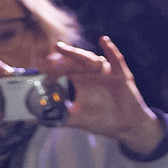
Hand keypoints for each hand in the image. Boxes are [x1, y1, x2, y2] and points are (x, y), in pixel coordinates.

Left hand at [47, 37, 165, 154]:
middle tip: (55, 49)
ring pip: (92, 59)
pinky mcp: (120, 75)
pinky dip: (111, 50)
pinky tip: (104, 41)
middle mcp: (92, 73)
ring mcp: (106, 72)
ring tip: (69, 49)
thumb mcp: (81, 121)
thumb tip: (40, 120)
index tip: (44, 67)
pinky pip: (116, 59)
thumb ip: (63, 118)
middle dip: (67, 54)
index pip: (66, 68)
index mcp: (82, 81)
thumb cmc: (104, 121)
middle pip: (77, 60)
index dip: (56, 67)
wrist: (127, 126)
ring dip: (81, 54)